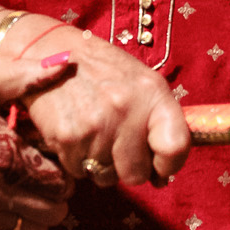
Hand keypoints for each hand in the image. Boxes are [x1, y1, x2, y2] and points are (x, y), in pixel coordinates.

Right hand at [0, 18, 190, 187]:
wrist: (54, 53)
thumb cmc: (104, 71)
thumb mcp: (142, 83)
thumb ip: (160, 123)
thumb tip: (163, 176)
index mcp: (152, 93)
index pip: (174, 147)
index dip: (169, 166)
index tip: (160, 167)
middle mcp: (125, 109)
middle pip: (136, 174)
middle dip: (129, 167)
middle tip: (118, 145)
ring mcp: (95, 125)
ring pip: (105, 176)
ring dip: (101, 163)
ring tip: (95, 133)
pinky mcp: (67, 136)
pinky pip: (79, 171)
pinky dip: (78, 159)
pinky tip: (77, 133)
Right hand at [0, 59, 74, 229]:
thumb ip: (27, 77)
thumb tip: (66, 61)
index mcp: (3, 154)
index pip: (60, 182)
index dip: (66, 170)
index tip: (56, 155)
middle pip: (52, 212)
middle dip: (57, 194)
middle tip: (45, 171)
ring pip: (30, 229)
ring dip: (36, 210)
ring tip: (25, 183)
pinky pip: (1, 229)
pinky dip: (10, 214)